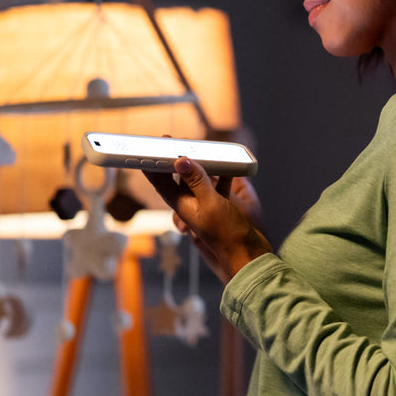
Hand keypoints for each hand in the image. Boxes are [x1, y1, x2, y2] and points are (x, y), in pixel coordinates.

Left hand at [143, 157, 272, 282]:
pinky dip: (220, 173)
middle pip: (177, 176)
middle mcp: (190, 203)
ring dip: (198, 164)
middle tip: (176, 141)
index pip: (159, 180)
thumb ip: (196, 181)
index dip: (152, 163)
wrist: (246, 255)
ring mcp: (205, 204)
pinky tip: (228, 164)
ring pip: (197, 178)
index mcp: (181, 204)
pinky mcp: (219, 204)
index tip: (149, 146)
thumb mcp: (210, 204)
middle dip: (174, 159)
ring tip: (201, 148)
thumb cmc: (226, 234)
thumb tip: (179, 161)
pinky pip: (216, 183)